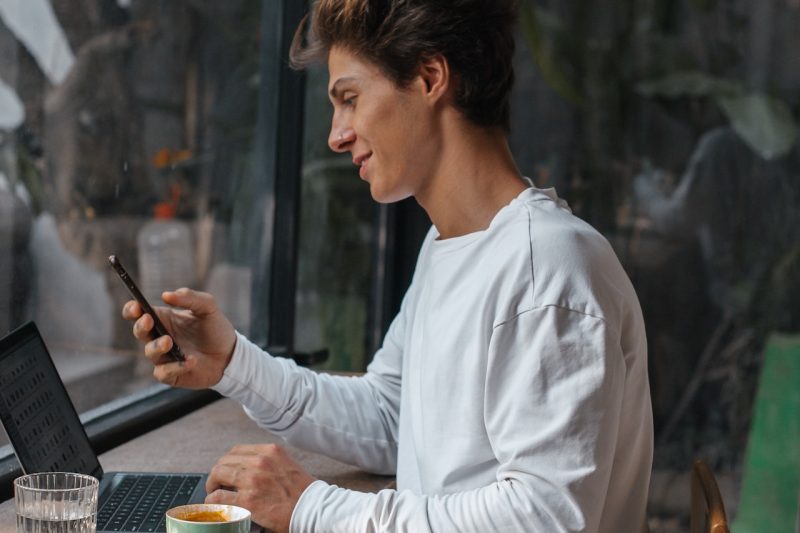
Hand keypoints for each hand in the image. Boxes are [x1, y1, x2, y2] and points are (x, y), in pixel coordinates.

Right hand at [122, 288, 236, 388]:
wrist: (231, 355)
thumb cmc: (216, 329)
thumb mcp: (208, 307)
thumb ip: (190, 297)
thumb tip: (166, 295)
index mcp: (164, 318)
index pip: (138, 313)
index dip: (132, 309)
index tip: (136, 306)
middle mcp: (159, 337)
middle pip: (139, 331)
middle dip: (140, 326)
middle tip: (149, 320)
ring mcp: (164, 356)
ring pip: (149, 352)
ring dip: (157, 346)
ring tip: (169, 341)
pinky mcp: (171, 374)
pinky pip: (164, 372)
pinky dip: (176, 367)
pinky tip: (191, 360)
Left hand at [205, 444, 315, 532]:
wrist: (312, 508)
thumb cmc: (301, 490)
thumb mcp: (286, 464)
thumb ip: (267, 462)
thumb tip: (246, 469)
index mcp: (270, 451)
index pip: (237, 450)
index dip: (228, 461)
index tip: (227, 471)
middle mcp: (260, 461)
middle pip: (225, 461)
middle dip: (217, 473)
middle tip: (217, 484)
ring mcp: (252, 479)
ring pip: (218, 474)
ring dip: (212, 485)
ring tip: (214, 494)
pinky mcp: (247, 500)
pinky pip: (218, 497)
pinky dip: (212, 501)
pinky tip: (215, 505)